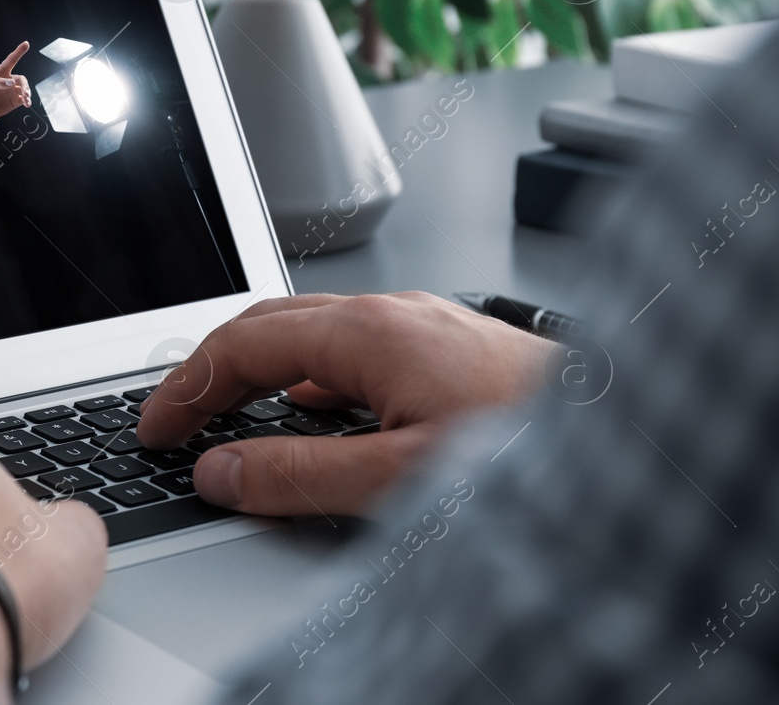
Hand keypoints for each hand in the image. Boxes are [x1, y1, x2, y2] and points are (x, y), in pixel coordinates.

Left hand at [0, 41, 31, 125]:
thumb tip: (12, 82)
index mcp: (0, 74)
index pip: (11, 60)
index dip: (18, 52)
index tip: (26, 44)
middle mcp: (8, 80)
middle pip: (21, 79)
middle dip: (25, 85)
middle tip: (25, 93)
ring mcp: (12, 91)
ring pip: (25, 89)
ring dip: (28, 93)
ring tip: (26, 99)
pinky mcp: (15, 100)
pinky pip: (25, 99)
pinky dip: (27, 101)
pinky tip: (27, 104)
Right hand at [136, 292, 553, 516]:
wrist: (636, 433)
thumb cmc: (535, 446)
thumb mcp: (400, 476)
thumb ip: (300, 474)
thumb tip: (222, 471)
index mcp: (369, 331)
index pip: (241, 345)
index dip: (186, 388)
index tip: (155, 427)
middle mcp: (392, 313)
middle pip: (270, 325)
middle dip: (211, 370)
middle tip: (175, 418)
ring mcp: (423, 325)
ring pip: (313, 333)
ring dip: (260, 371)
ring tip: (229, 414)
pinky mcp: (449, 347)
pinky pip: (354, 348)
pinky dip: (309, 377)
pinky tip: (316, 409)